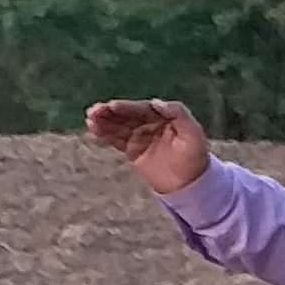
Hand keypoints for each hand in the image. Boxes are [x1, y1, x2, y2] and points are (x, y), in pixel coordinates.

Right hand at [85, 98, 211, 194]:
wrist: (189, 182)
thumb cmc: (194, 156)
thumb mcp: (192, 133)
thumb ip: (178, 113)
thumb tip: (155, 102)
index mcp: (162, 116)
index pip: (142, 109)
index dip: (127, 107)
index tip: (113, 106)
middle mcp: (148, 122)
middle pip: (127, 115)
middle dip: (110, 112)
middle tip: (95, 110)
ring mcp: (138, 135)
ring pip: (118, 125)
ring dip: (103, 120)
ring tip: (90, 117)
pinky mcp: (131, 149)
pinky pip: (115, 139)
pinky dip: (104, 133)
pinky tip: (92, 126)